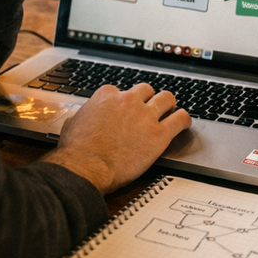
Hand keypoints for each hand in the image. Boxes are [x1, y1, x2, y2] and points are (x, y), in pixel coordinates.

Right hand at [42, 84, 191, 193]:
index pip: (123, 91)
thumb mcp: (73, 124)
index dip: (126, 102)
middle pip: (147, 90)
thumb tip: (81, 116)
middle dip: (149, 99)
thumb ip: (82, 115)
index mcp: (107, 95)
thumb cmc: (77, 150)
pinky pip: (180, 119)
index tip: (127, 110)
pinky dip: (184, 120)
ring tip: (171, 112)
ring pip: (167, 98)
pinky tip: (183, 125)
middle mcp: (128, 100)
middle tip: (150, 110)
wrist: (86, 167)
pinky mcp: (159, 134)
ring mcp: (145, 115)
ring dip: (169, 105)